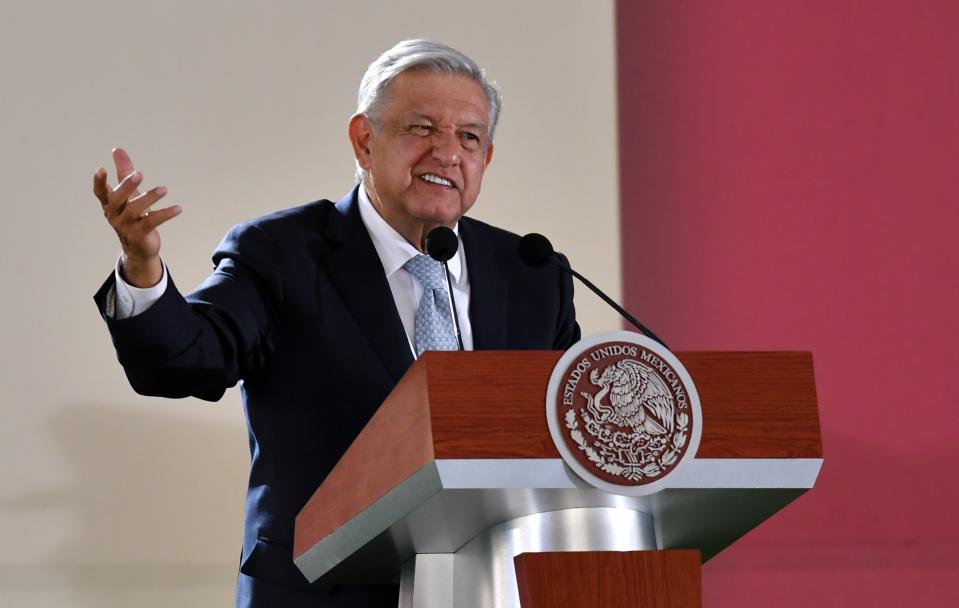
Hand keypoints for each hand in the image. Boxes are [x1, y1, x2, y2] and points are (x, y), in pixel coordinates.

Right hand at [93, 148, 180, 286]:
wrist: (139, 249)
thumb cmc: (133, 217)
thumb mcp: (128, 195)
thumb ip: (124, 172)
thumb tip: (117, 150)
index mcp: (110, 205)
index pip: (100, 192)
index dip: (99, 182)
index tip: (101, 169)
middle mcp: (114, 215)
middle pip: (117, 199)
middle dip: (127, 186)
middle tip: (140, 174)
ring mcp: (126, 226)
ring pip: (135, 210)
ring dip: (150, 197)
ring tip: (164, 189)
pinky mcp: (139, 235)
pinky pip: (152, 222)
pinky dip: (166, 213)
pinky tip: (178, 208)